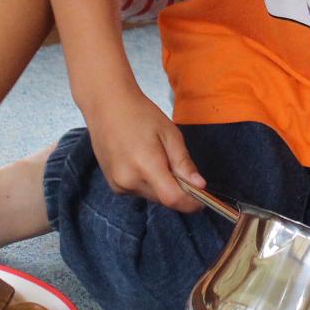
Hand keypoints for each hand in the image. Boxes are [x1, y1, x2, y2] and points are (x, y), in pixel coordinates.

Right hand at [80, 85, 203, 211]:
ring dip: (162, 186)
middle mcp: (129, 180)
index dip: (191, 203)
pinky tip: (143, 162)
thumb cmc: (141, 114)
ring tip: (157, 158)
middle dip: (177, 190)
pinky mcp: (113, 185)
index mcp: (145, 165)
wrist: (106, 106)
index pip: (173, 199)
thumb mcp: (170, 134)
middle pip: (163, 199)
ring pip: (152, 196)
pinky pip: (139, 192)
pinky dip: (148, 183)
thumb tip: (200, 185)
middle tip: (177, 165)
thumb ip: (184, 162)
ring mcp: (118, 185)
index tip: (202, 198)